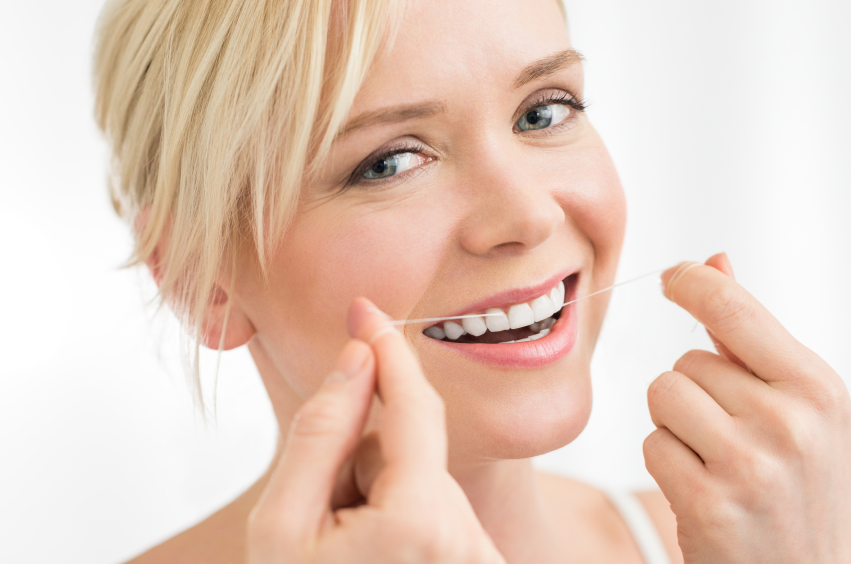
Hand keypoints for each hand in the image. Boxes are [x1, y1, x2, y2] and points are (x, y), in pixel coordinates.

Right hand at [246, 298, 504, 563]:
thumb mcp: (281, 523)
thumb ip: (321, 433)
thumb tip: (358, 358)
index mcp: (421, 524)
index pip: (414, 407)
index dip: (387, 351)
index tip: (365, 310)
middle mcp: (468, 543)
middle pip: (413, 451)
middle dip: (364, 464)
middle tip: (324, 522)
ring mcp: (480, 560)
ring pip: (424, 479)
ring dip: (381, 497)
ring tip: (347, 550)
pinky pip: (441, 511)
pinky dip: (407, 521)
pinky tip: (378, 559)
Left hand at [644, 253, 850, 562]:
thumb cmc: (797, 486)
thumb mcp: (797, 407)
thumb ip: (751, 336)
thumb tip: (715, 261)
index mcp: (817, 389)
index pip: (735, 308)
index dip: (693, 282)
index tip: (673, 276)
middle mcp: (791, 423)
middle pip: (686, 363)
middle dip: (695, 393)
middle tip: (732, 438)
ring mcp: (751, 465)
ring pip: (663, 396)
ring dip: (676, 425)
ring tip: (717, 461)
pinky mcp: (710, 503)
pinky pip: (652, 443)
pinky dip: (667, 462)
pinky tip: (704, 490)